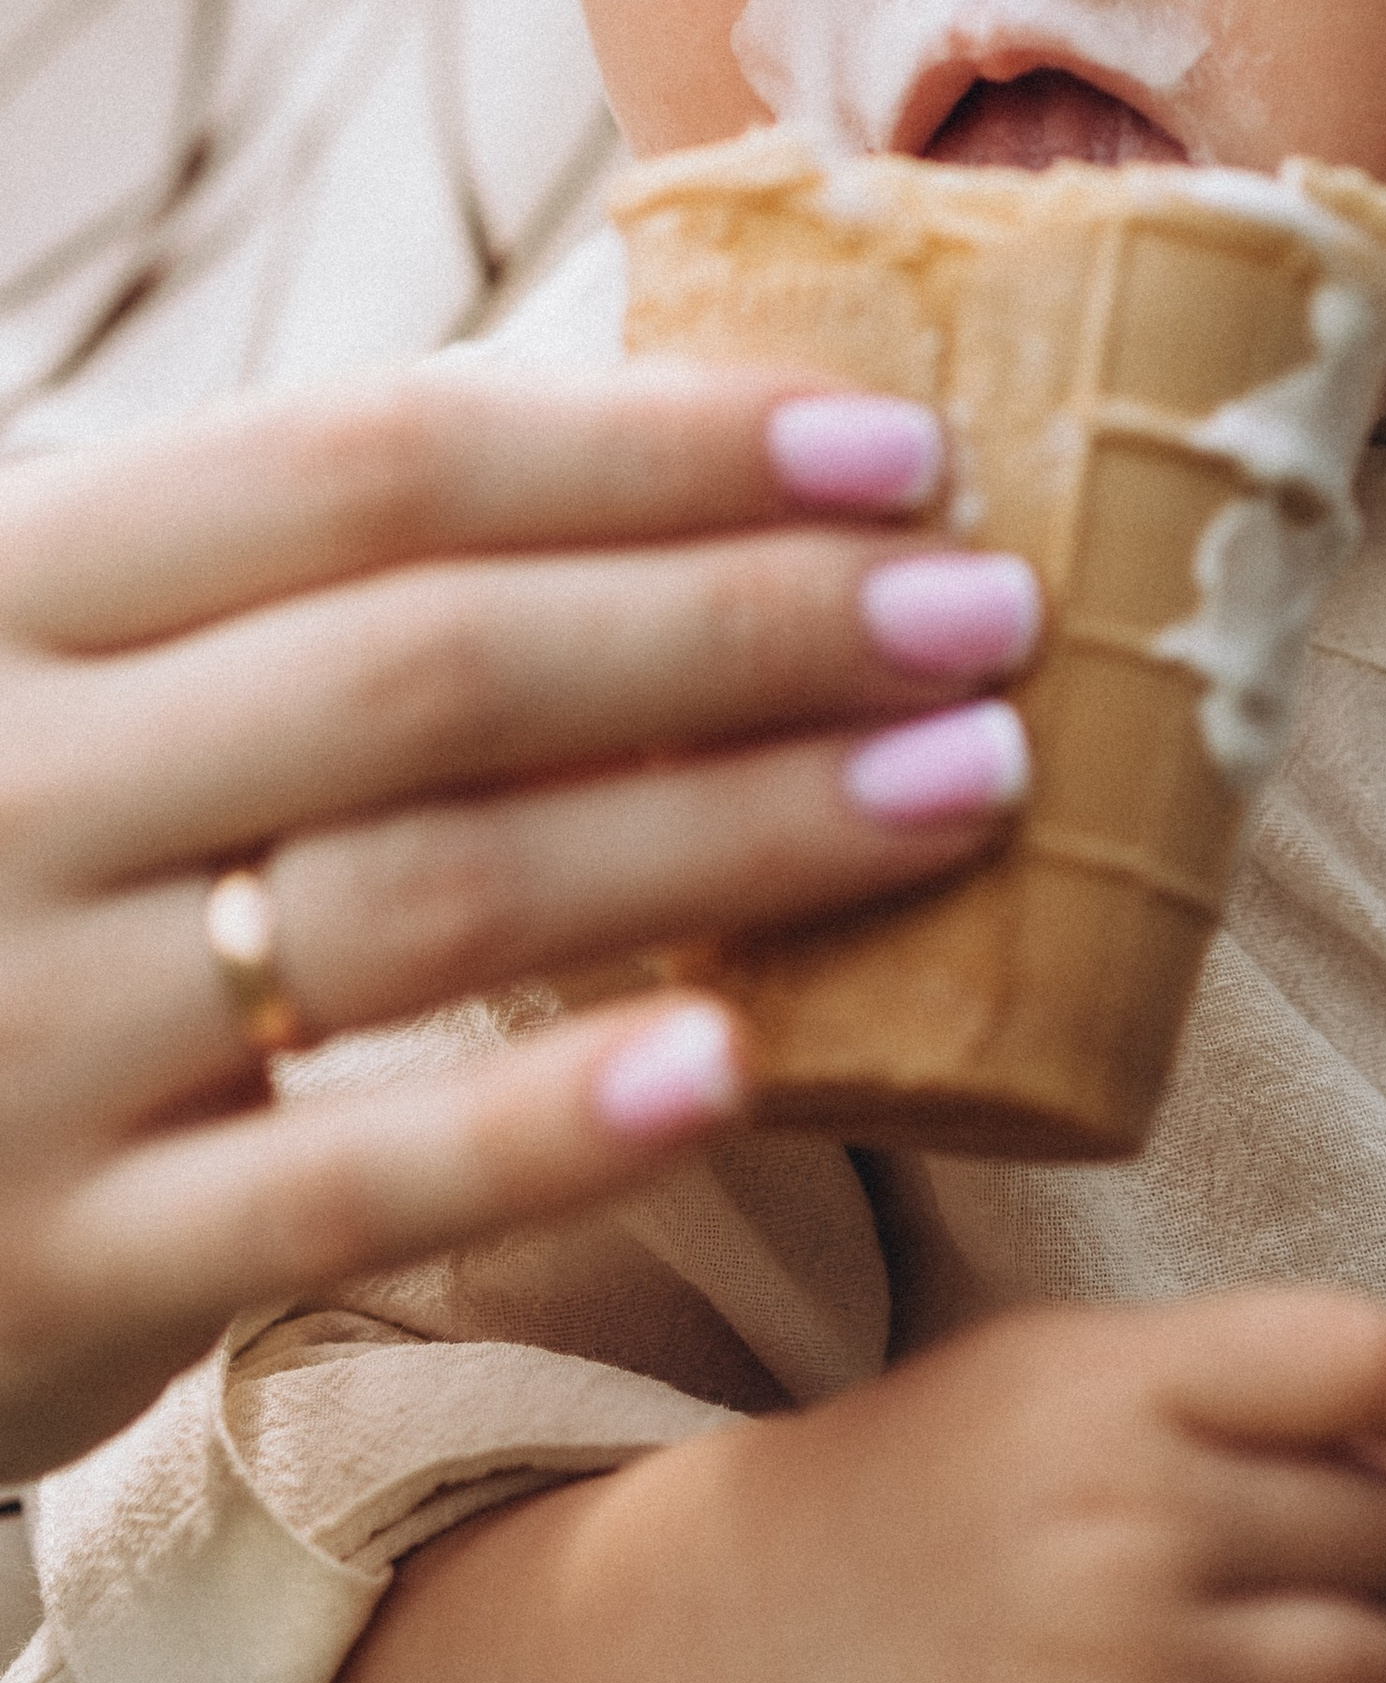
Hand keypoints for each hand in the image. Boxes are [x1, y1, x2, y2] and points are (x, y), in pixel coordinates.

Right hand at [0, 358, 1038, 1478]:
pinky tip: (744, 1062)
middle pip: (436, 664)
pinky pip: (343, 1177)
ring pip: (427, 896)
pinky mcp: (58, 1258)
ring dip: (728, 834)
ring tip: (966, 786)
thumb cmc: (4, 859)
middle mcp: (2, 776)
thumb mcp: (85, 665)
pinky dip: (548, 1116)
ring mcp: (16, 1025)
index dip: (654, 447)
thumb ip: (307, 566)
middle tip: (990, 613)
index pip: (371, 463)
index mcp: (18, 583)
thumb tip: (686, 425)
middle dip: (747, 625)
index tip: (901, 444)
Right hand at [269, 1287, 1385, 1682]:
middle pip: (1379, 1530)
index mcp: (1107, 1378)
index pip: (1354, 1360)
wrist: (756, 1653)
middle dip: (1376, 1545)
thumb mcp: (1081, 1382)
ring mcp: (1102, 1677)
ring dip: (1360, 1669)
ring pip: (1373, 1672)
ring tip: (1256, 1657)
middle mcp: (1110, 1518)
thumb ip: (1275, 1407)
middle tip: (1280, 1557)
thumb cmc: (958, 1485)